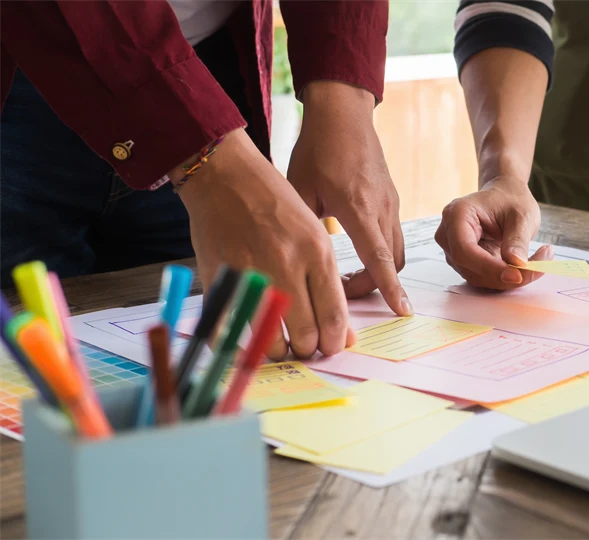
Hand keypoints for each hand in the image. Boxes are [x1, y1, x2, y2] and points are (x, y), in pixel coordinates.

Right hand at [178, 129, 355, 358]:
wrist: (225, 176)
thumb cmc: (274, 204)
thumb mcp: (313, 234)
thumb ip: (327, 283)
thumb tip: (342, 333)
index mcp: (317, 252)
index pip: (334, 316)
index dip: (335, 341)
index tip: (331, 347)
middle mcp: (286, 265)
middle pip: (306, 335)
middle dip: (309, 350)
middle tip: (305, 347)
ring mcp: (251, 275)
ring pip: (270, 340)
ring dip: (277, 351)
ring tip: (279, 345)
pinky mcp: (219, 279)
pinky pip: (230, 331)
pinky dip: (239, 345)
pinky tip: (247, 343)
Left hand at [287, 81, 410, 315]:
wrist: (343, 113)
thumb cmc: (317, 148)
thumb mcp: (299, 189)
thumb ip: (302, 227)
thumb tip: (292, 263)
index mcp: (358, 208)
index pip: (380, 259)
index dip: (391, 288)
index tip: (402, 311)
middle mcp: (382, 208)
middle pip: (392, 263)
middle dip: (373, 285)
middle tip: (342, 292)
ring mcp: (392, 203)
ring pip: (397, 250)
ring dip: (379, 269)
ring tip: (348, 274)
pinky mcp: (392, 198)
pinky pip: (393, 234)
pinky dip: (381, 251)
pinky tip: (356, 248)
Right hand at [436, 176, 551, 288]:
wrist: (504, 196)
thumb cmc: (510, 200)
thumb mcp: (522, 215)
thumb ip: (517, 240)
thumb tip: (517, 265)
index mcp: (457, 215)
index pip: (465, 250)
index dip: (490, 267)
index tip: (518, 274)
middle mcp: (448, 235)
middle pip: (470, 268)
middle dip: (504, 276)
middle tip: (538, 269)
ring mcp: (453, 250)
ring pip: (478, 277)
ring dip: (507, 278)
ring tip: (536, 261)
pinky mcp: (464, 262)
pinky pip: (483, 277)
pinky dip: (505, 277)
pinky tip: (523, 264)